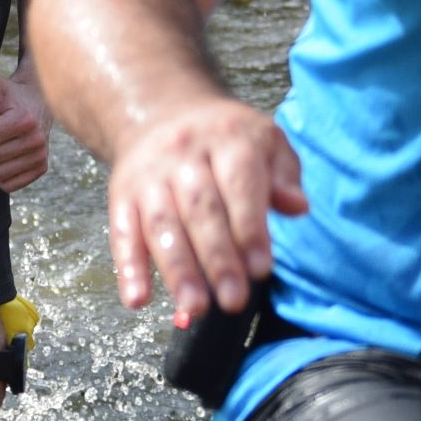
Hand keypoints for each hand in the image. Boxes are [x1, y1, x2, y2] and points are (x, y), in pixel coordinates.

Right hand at [107, 95, 305, 322]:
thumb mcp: (265, 142)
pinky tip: (137, 300)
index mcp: (227, 138)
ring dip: (177, 270)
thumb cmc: (226, 140)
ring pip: (161, 224)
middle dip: (218, 258)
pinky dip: (128, 268)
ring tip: (195, 308)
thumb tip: (298, 206)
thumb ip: (284, 175)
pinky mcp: (121, 196)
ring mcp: (148, 176)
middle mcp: (183, 154)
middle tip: (234, 301)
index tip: (261, 270)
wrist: (160, 112)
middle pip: (200, 209)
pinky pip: (122, 232)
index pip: (239, 185)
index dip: (249, 229)